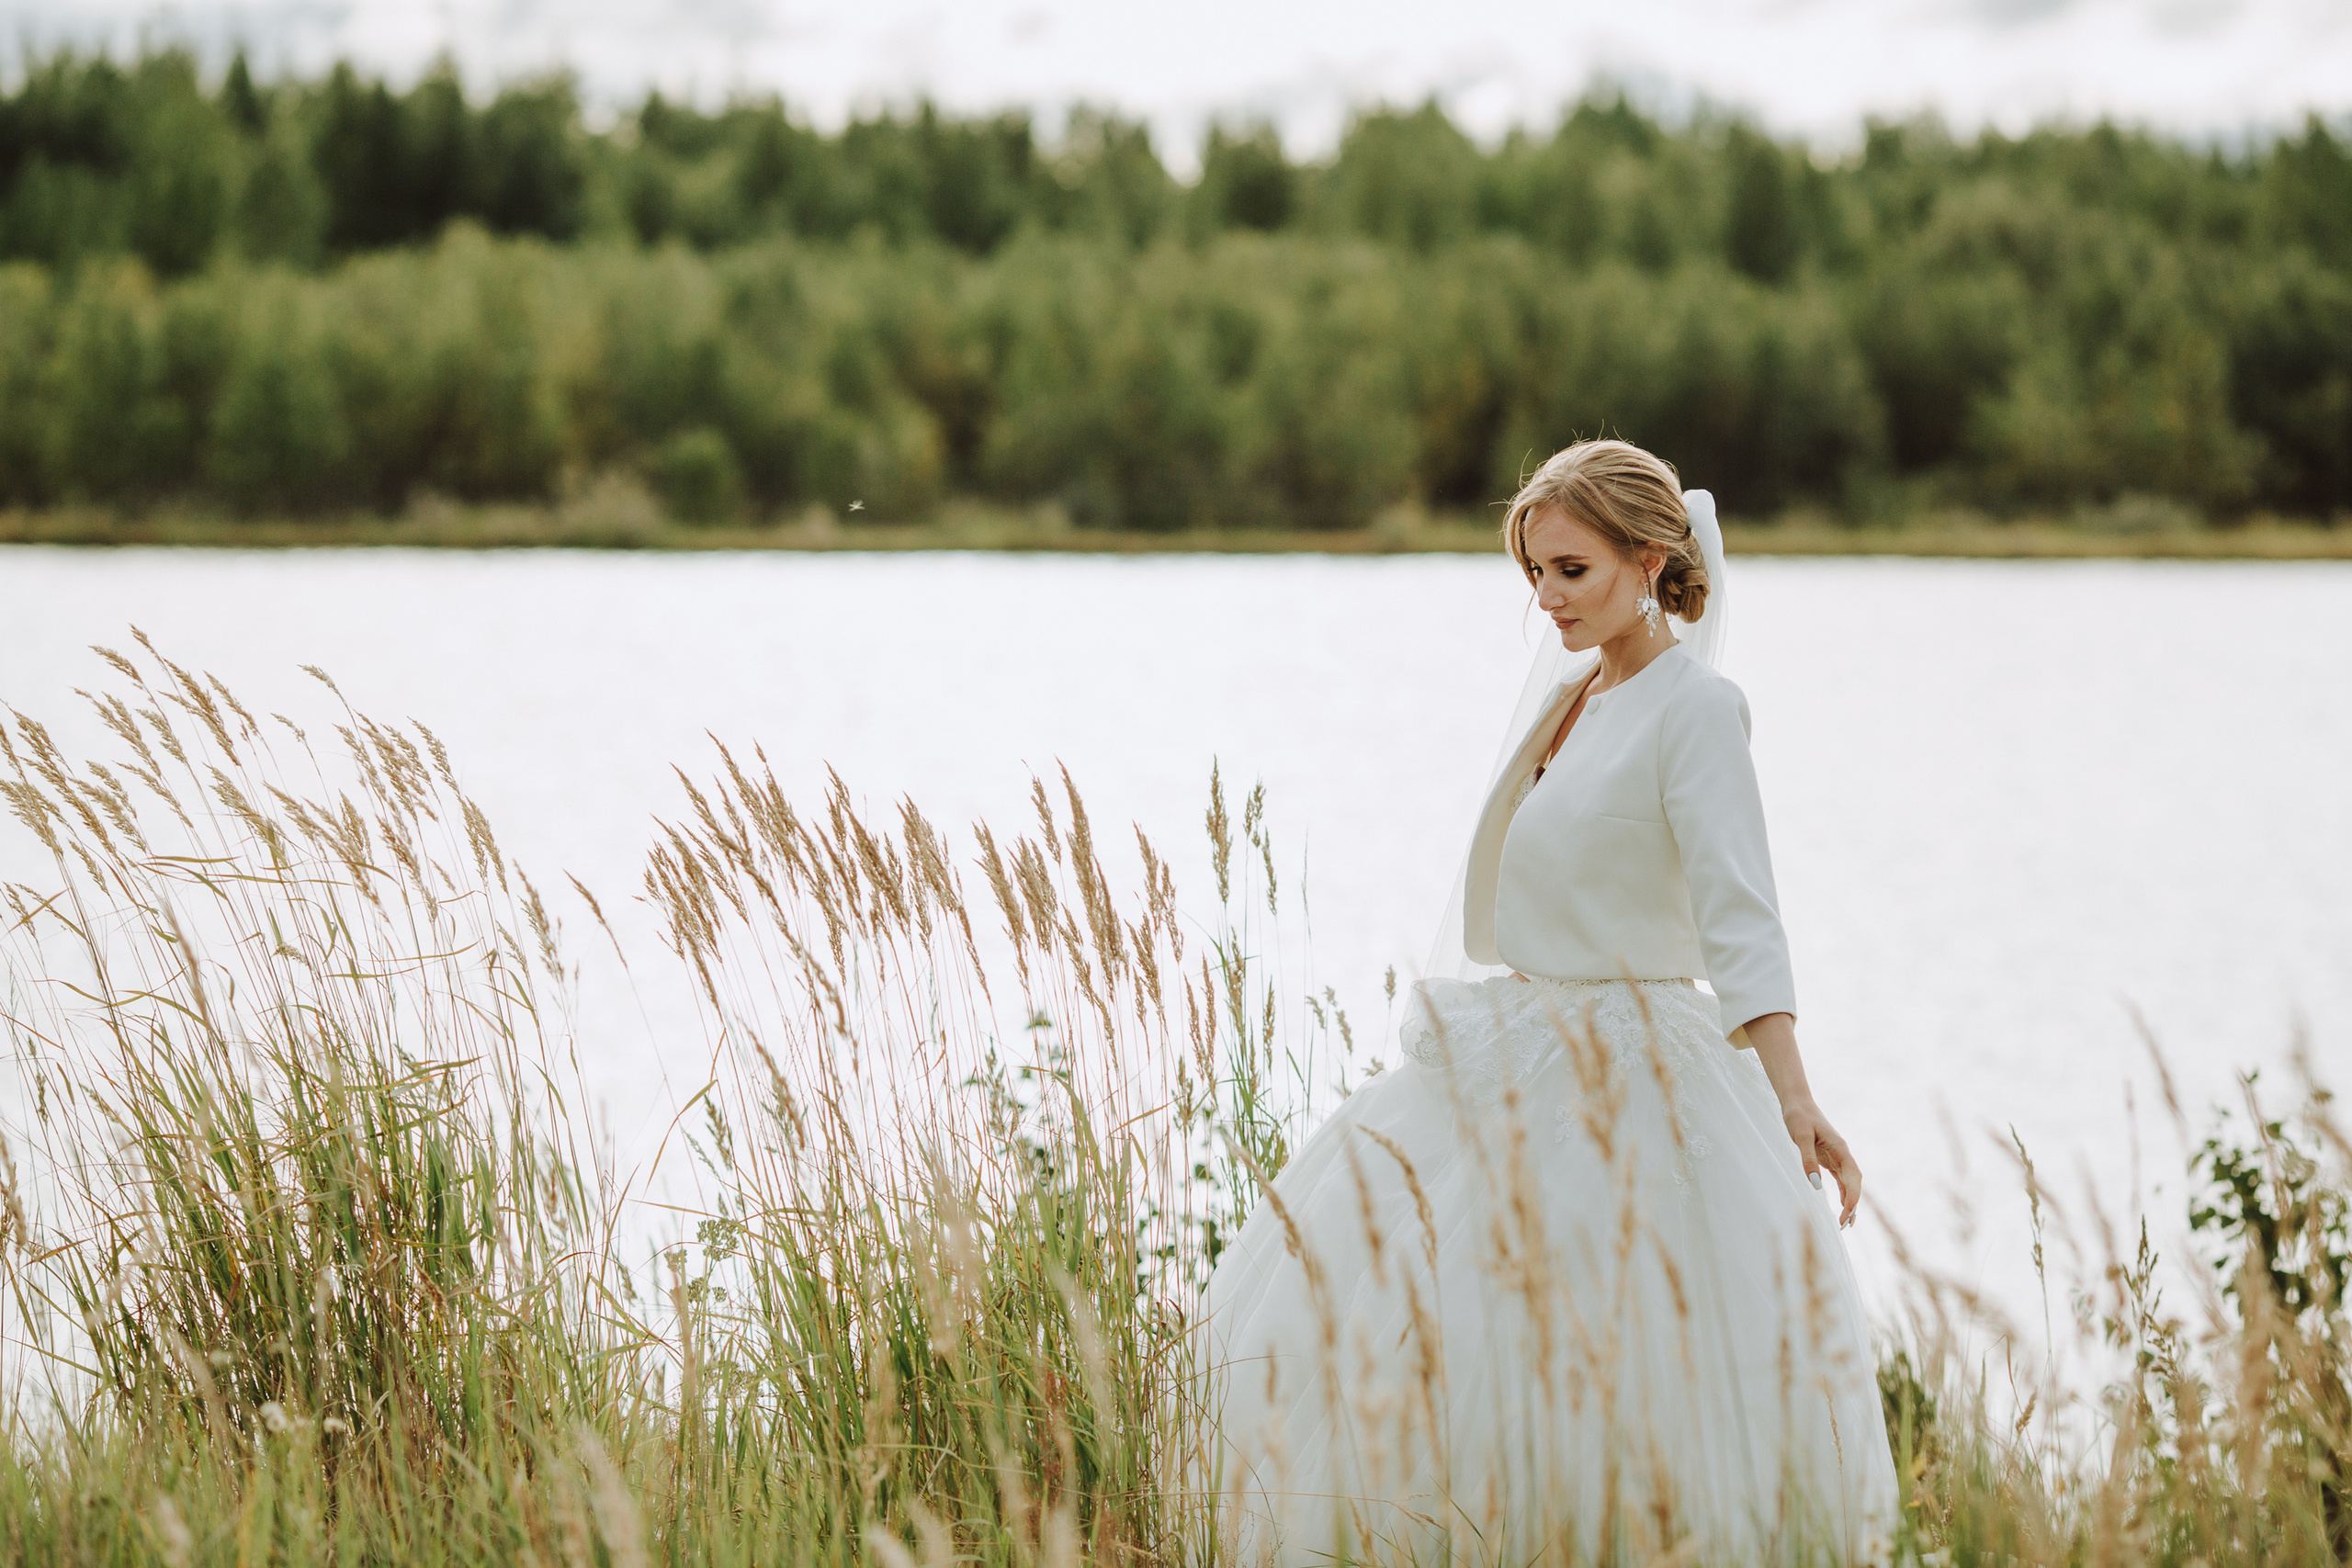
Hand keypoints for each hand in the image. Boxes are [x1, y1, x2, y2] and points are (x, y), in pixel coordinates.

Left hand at [1781, 1097, 1861, 1227]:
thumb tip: (1816, 1185)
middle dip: (1853, 1204)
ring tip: (1847, 1223)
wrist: (1797, 1103)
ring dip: (1850, 1202)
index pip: (1853, 1176)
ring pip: (1849, 1183)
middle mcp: (1842, 1154)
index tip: (1848, 1213)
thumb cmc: (1798, 1116)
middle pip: (1854, 1183)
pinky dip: (1843, 1194)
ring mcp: (1837, 1157)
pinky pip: (1841, 1180)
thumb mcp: (1800, 1136)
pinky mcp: (1829, 1159)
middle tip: (1846, 1225)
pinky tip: (1843, 1207)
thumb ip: (1808, 1159)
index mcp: (1840, 1148)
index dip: (1853, 1196)